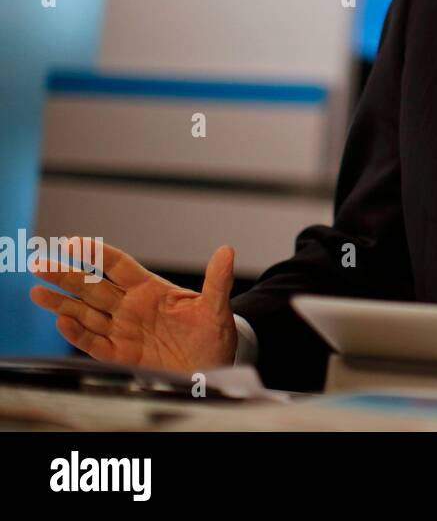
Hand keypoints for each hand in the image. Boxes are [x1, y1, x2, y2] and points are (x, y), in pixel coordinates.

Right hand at [30, 238, 238, 374]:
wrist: (211, 367)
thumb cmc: (213, 334)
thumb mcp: (216, 307)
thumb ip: (217, 280)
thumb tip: (227, 250)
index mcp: (151, 289)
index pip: (117, 265)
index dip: (95, 253)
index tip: (72, 242)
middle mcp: (131, 307)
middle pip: (92, 287)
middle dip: (66, 275)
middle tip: (38, 263)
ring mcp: (123, 330)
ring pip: (85, 313)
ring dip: (62, 303)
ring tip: (36, 291)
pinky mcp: (120, 355)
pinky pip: (94, 343)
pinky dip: (77, 334)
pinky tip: (62, 322)